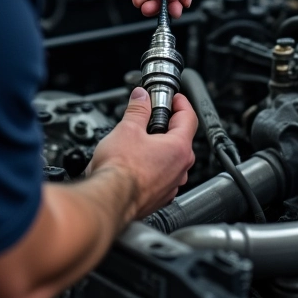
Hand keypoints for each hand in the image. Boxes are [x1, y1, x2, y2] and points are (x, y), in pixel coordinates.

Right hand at [87, 88, 196, 218]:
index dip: (180, 103)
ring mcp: (171, 185)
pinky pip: (162, 176)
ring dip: (160, 147)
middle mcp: (180, 168)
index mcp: (178, 148)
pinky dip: (153, 166)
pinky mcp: (159, 197)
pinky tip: (136, 163)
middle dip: (167, 124)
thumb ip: (138, 109)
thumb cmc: (119, 169)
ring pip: (171, 159)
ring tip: (139, 140)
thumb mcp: (127, 128)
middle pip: (180, 138)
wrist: (109, 200)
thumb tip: (141, 97)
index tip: (173, 97)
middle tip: (151, 115)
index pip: (189, 117)